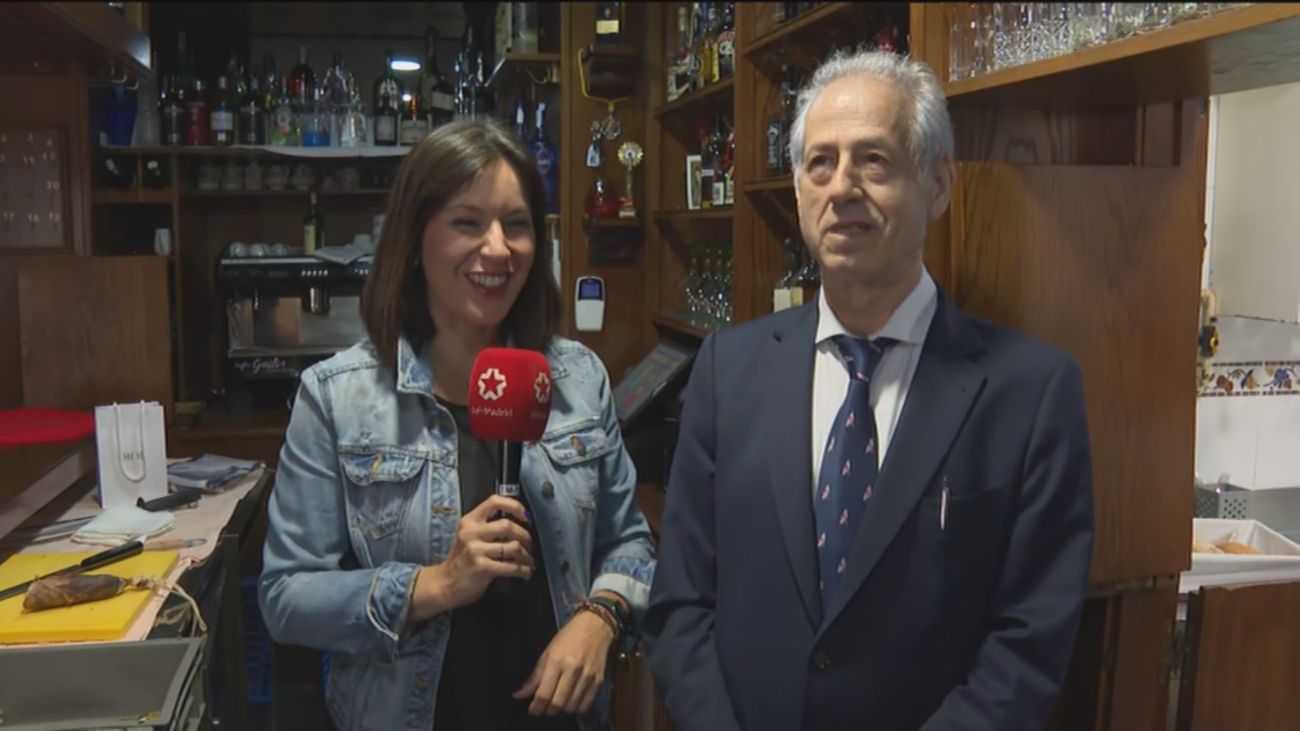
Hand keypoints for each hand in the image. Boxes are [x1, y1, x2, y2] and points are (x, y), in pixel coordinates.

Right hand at [410, 495, 532, 620]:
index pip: (494, 501)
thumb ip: (487, 526)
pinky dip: (523, 570)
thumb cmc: (461, 561)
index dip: (514, 505)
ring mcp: (476, 550)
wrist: (444, 584)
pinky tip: (524, 572)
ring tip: (529, 561)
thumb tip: (519, 522)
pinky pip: (511, 566)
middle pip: (508, 525)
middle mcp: (471, 533)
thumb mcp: (469, 536)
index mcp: (469, 521)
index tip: (526, 515)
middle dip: (525, 536)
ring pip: (513, 546)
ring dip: (526, 556)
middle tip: (530, 544)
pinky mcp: (482, 568)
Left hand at [512, 608, 615, 715]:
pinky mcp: (599, 681)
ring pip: (572, 707)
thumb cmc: (569, 636)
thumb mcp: (547, 652)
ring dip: (562, 709)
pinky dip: (577, 708)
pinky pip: (586, 705)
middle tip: (544, 707)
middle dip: (548, 710)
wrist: (596, 625)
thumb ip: (535, 676)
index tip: (533, 710)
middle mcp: (572, 670)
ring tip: (558, 702)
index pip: (544, 694)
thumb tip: (520, 694)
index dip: (536, 707)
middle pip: (558, 704)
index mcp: (556, 661)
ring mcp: (587, 676)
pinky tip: (572, 701)